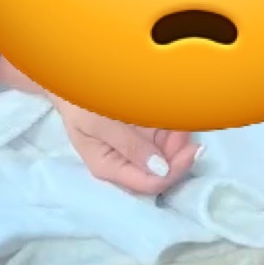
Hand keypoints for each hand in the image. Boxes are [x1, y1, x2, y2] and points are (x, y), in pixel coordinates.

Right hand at [54, 102, 199, 196]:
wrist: (71, 80)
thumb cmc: (79, 102)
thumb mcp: (99, 123)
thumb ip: (129, 145)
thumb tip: (160, 169)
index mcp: (109, 167)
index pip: (148, 183)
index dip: (174, 170)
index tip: (192, 150)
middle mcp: (123, 164)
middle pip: (160, 171)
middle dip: (177, 153)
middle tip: (186, 130)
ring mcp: (132, 149)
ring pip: (164, 155)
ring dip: (177, 141)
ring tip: (181, 120)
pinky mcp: (138, 135)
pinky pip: (160, 140)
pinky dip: (171, 131)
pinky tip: (175, 118)